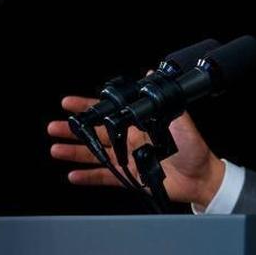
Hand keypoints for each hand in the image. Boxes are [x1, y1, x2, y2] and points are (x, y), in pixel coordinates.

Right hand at [47, 96, 224, 208]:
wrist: (201, 177)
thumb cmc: (194, 149)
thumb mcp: (181, 122)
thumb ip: (164, 103)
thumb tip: (151, 76)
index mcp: (140, 125)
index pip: (110, 113)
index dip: (88, 107)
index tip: (69, 103)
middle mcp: (130, 140)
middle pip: (96, 133)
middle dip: (74, 129)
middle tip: (54, 126)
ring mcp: (129, 160)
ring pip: (96, 155)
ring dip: (76, 152)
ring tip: (56, 148)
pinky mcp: (131, 178)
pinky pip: (106, 177)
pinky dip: (89, 177)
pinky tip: (73, 176)